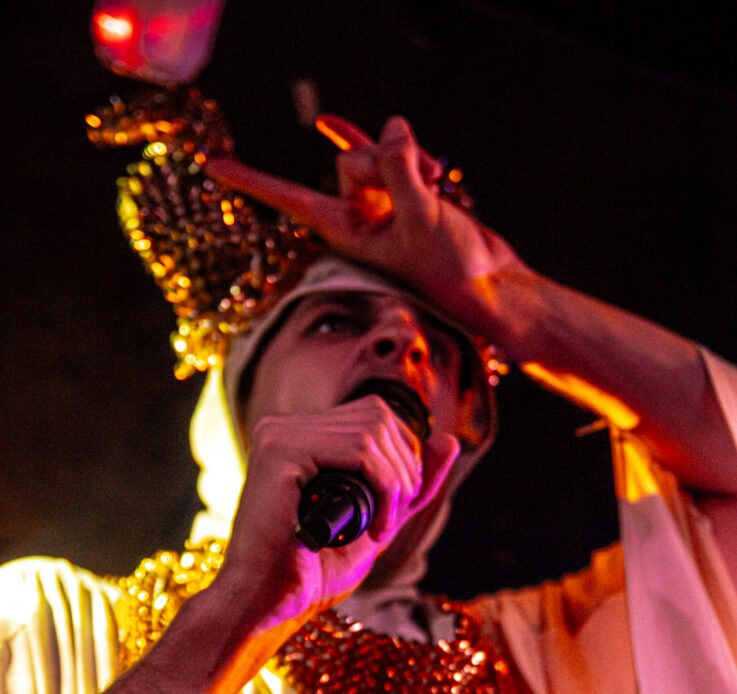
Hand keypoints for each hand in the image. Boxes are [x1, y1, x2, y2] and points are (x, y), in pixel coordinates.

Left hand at [207, 115, 527, 340]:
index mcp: (347, 233)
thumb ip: (399, 170)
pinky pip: (396, 156)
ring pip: (378, 155)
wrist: (491, 286)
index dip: (252, 181)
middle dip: (385, 162)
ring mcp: (384, 206)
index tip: (213, 167)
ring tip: (436, 185)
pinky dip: (410, 153)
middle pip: (350, 163)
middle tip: (420, 188)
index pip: (290, 199)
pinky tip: (425, 158)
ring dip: (408, 161)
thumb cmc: (452, 270)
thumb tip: (393, 128)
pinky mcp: (408, 196)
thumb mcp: (421, 218)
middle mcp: (359, 218)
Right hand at [215, 396, 458, 630]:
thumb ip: (408, 483)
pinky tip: (374, 529)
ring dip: (396, 484)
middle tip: (391, 521)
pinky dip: (384, 489)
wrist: (266, 604)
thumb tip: (450, 441)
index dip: (403, 456)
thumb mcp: (376, 519)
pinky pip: (359, 450)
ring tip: (381, 529)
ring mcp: (279, 435)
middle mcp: (284, 427)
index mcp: (298, 437)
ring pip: (373, 431)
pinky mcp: (280, 452)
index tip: (396, 509)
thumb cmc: (310, 570)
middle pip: (379, 416)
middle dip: (405, 470)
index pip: (375, 414)